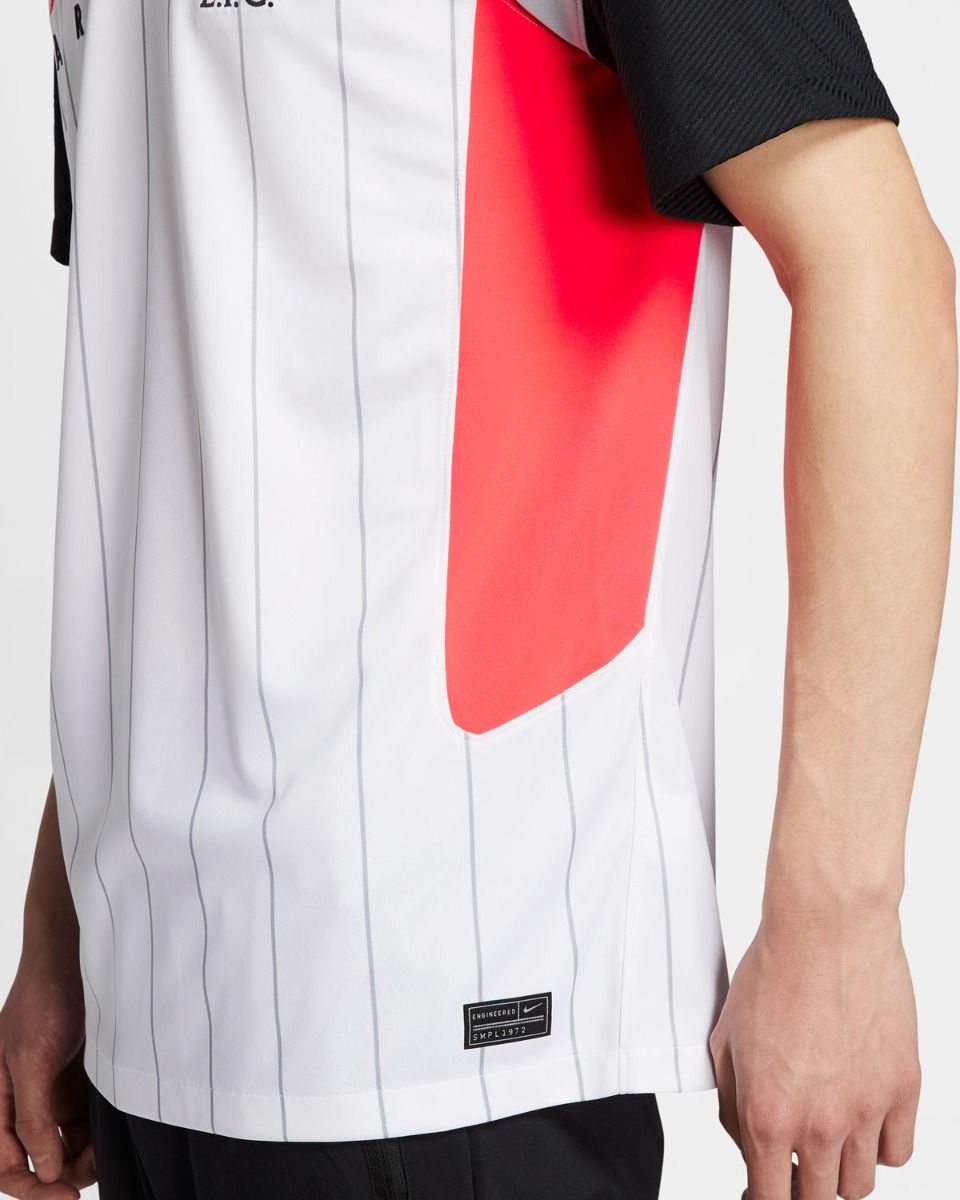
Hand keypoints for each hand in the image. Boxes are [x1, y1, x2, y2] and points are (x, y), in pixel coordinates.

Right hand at [0, 954, 93, 1198]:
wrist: (67, 961)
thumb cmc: (41, 1004)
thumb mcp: (33, 1062)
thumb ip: (34, 1118)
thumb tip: (46, 1169)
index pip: (6, 1166)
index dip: (32, 1188)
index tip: (66, 1196)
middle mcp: (17, 1104)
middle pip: (33, 1161)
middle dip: (61, 1173)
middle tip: (91, 1174)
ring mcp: (45, 1094)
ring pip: (60, 1145)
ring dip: (81, 1156)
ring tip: (105, 1151)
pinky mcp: (69, 1082)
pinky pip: (79, 1122)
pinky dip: (92, 1133)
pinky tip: (109, 1134)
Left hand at [709, 912, 919, 1199]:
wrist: (827, 928)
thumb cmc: (776, 970)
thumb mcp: (725, 1038)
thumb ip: (731, 1102)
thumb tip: (746, 1139)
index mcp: (769, 1113)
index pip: (771, 1199)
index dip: (765, 1198)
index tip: (766, 1191)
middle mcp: (821, 1123)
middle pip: (820, 1199)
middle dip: (803, 1187)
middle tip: (795, 1164)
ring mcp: (867, 1109)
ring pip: (860, 1184)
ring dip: (840, 1170)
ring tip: (827, 1135)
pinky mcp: (903, 1088)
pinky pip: (896, 1151)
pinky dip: (879, 1146)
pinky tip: (862, 1120)